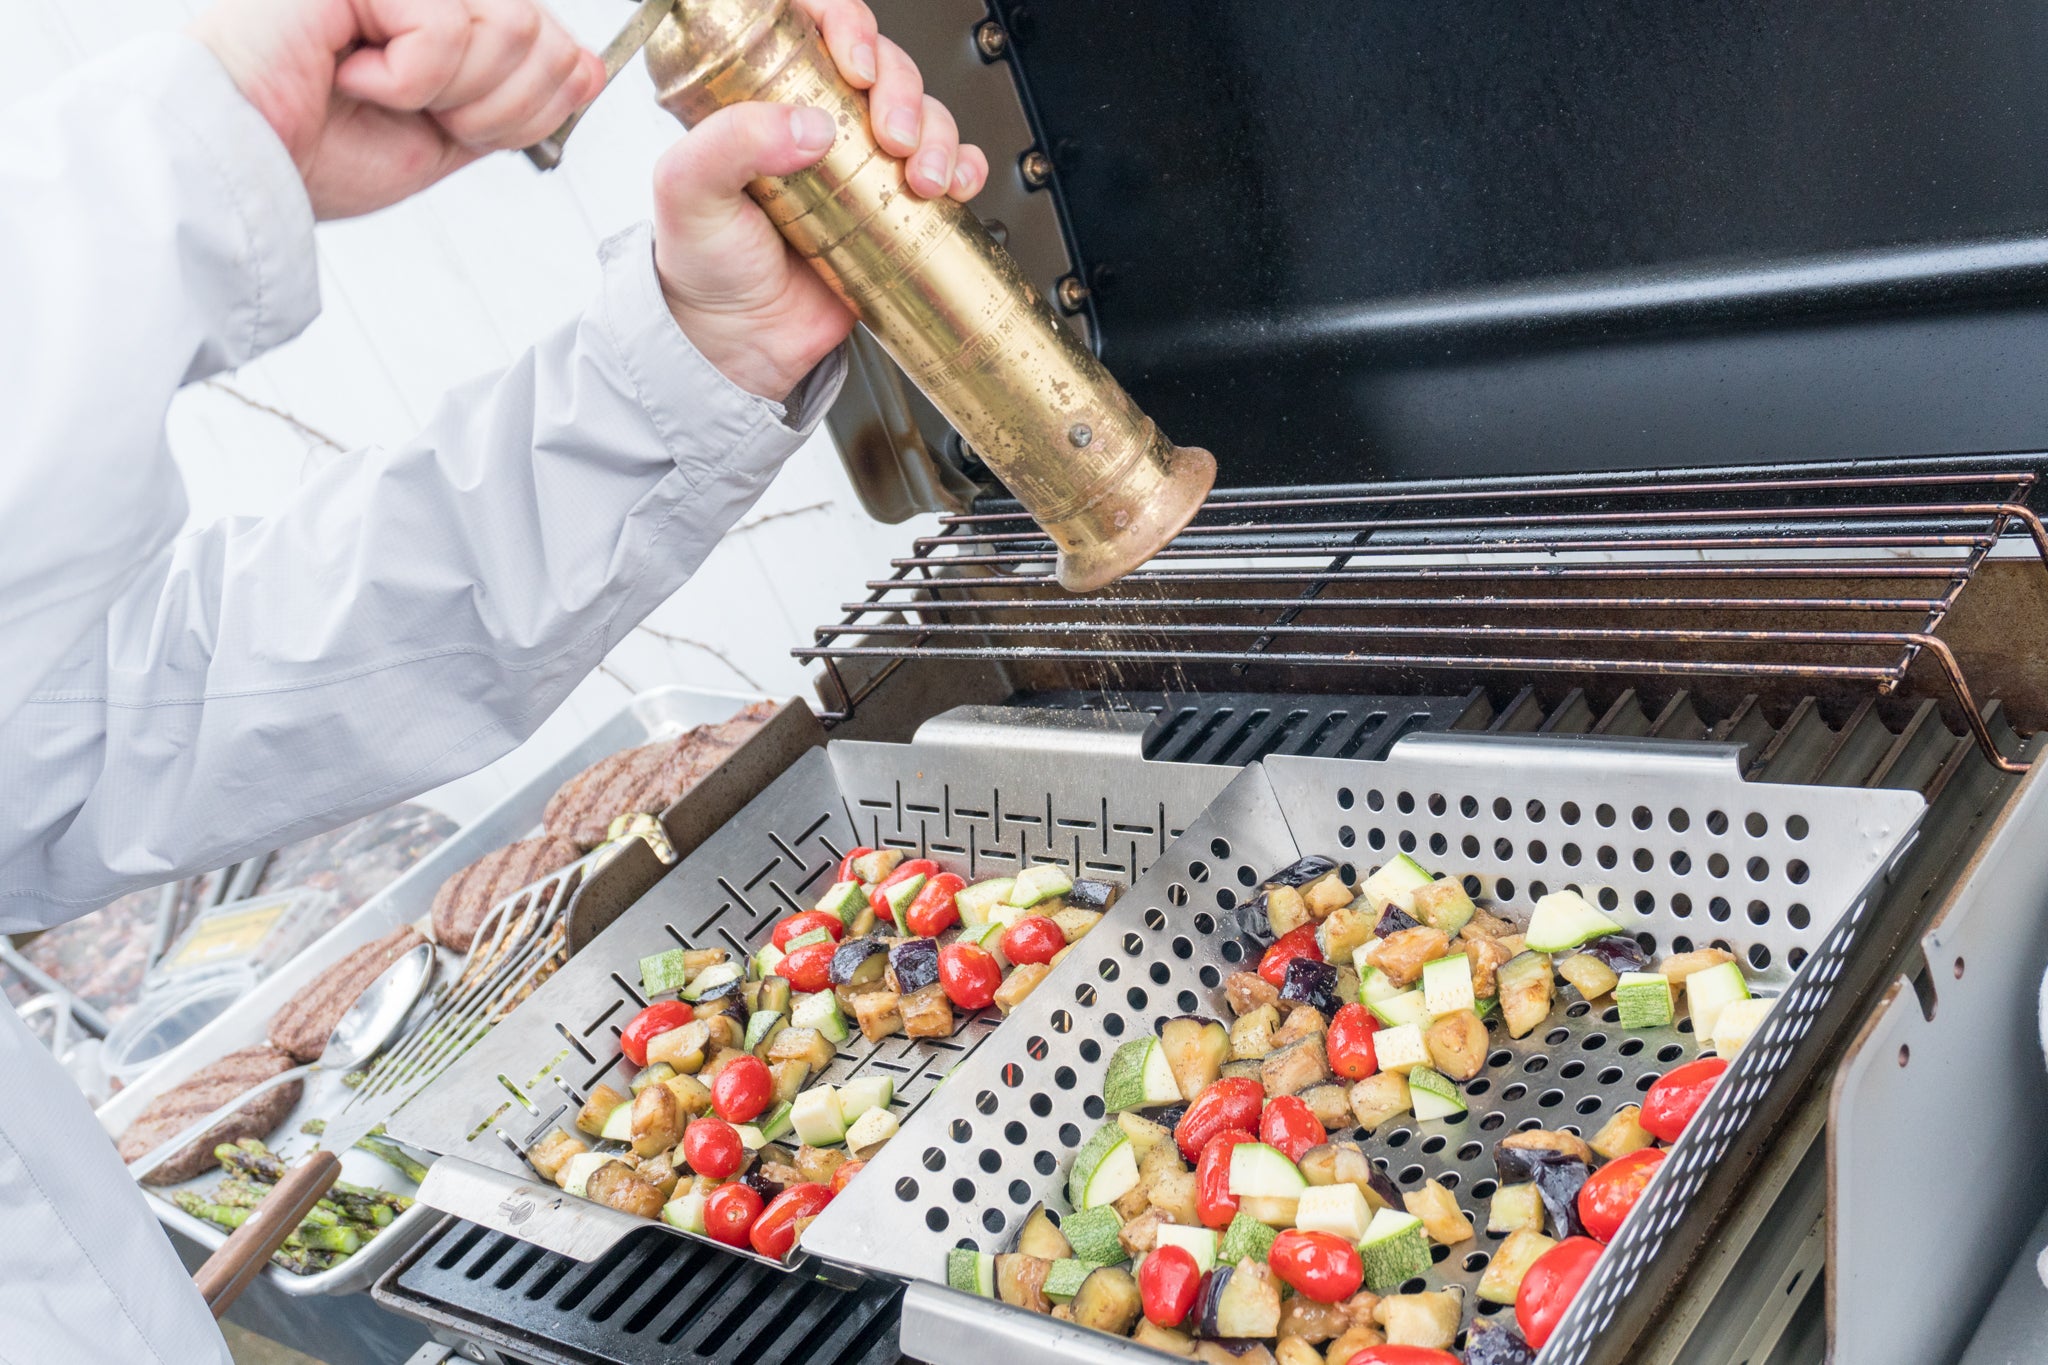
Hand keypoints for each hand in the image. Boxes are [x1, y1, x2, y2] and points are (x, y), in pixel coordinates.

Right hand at [193, 0, 604, 219]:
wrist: (240, 166)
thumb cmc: (319, 151)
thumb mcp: (450, 136)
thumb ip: (520, 99)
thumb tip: (588, 67)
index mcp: (446, 11)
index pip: (555, 40)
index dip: (530, 105)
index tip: (457, 126)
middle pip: (543, 33)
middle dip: (495, 106)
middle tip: (417, 112)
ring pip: (512, 27)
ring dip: (454, 93)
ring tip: (381, 91)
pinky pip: (450, 29)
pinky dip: (408, 78)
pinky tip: (350, 71)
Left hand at [651, 0, 988, 403]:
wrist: (738, 345)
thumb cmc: (701, 265)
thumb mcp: (687, 191)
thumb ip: (732, 143)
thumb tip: (810, 125)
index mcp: (763, 95)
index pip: (811, 24)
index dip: (845, 25)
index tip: (854, 65)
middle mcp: (819, 120)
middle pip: (882, 65)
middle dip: (902, 91)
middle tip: (892, 137)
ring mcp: (863, 163)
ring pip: (923, 113)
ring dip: (938, 135)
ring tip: (923, 180)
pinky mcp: (895, 207)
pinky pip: (948, 168)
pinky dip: (964, 168)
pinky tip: (954, 187)